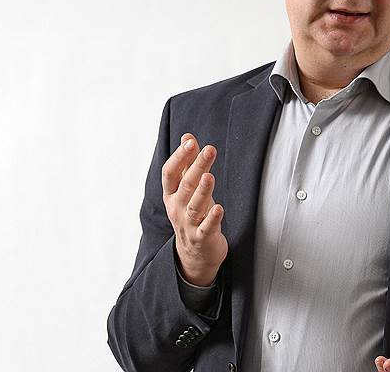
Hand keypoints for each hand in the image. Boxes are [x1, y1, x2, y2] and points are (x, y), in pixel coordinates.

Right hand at [161, 133, 226, 285]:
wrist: (195, 254)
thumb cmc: (193, 214)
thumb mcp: (187, 189)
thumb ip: (188, 164)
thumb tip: (187, 136)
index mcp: (172, 194)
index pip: (170, 173)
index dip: (180, 157)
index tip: (190, 142)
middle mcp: (176, 208)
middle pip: (185, 185)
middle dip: (197, 167)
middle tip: (209, 149)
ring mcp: (188, 224)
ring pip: (194, 206)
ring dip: (202, 191)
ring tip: (209, 176)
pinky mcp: (203, 238)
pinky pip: (206, 228)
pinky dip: (212, 218)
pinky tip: (219, 208)